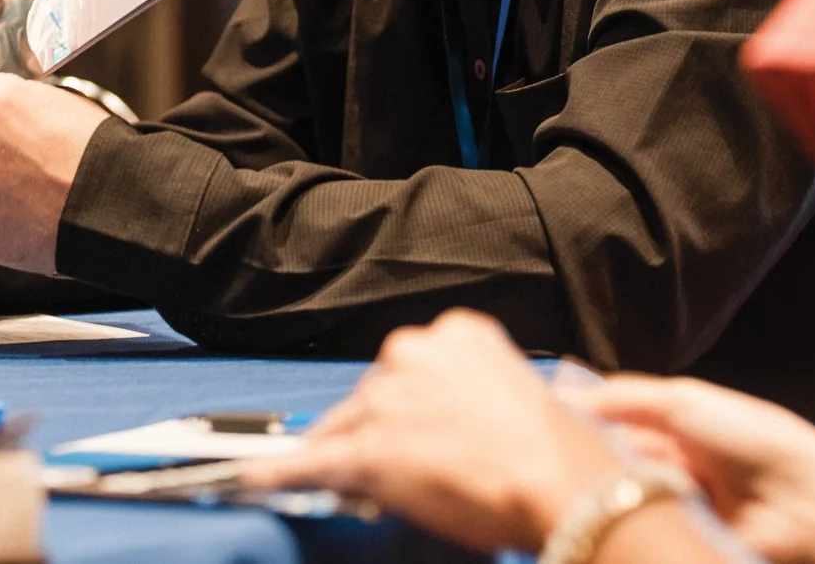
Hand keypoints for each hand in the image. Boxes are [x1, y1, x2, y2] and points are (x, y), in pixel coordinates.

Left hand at [240, 310, 626, 553]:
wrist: (559, 479)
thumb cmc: (555, 451)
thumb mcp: (513, 396)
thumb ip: (468, 395)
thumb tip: (441, 428)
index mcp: (456, 333)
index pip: (410, 366)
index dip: (405, 403)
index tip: (406, 420)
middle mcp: (413, 353)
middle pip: (373, 393)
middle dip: (377, 427)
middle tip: (397, 462)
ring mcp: (387, 400)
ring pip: (345, 426)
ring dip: (340, 451)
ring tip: (333, 478)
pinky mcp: (368, 449)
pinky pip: (313, 461)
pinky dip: (279, 473)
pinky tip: (255, 480)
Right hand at [574, 377, 814, 563]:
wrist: (811, 507)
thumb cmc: (758, 442)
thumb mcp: (686, 401)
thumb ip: (624, 395)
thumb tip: (565, 395)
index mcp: (676, 425)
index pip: (612, 419)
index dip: (579, 418)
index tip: (539, 417)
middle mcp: (671, 465)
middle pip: (611, 458)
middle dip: (587, 456)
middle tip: (552, 453)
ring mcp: (673, 507)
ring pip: (620, 495)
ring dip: (607, 489)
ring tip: (585, 481)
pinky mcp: (675, 540)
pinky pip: (638, 529)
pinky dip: (626, 522)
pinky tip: (612, 512)